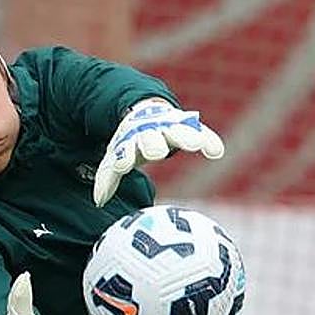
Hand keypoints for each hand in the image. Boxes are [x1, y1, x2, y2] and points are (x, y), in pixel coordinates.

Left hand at [92, 99, 224, 205]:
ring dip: (185, 137)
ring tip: (195, 143)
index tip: (122, 165)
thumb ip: (108, 177)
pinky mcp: (188, 127)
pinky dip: (209, 140)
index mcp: (129, 141)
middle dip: (151, 144)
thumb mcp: (115, 156)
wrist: (143, 112)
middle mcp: (149, 132)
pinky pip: (201, 132)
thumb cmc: (130, 142)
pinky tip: (217, 151)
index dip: (124, 157)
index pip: (126, 149)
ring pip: (177, 131)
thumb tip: (98, 201)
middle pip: (150, 138)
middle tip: (156, 151)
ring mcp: (169, 127)